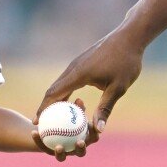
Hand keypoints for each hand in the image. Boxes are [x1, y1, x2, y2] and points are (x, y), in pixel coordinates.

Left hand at [30, 97, 89, 161]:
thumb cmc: (69, 115)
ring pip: (62, 157)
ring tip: (58, 146)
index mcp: (87, 139)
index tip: (93, 128)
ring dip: (60, 153)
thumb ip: (77, 107)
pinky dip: (40, 141)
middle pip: (80, 153)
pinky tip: (34, 132)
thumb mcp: (74, 111)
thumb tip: (79, 100)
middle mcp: (76, 150)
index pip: (94, 138)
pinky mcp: (51, 153)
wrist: (56, 124)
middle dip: (81, 149)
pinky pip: (45, 148)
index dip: (95, 136)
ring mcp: (64, 154)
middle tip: (79, 142)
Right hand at [37, 27, 145, 146]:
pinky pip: (68, 80)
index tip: (37, 122)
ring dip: (54, 100)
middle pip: (53, 89)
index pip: (54, 94)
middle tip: (41, 124)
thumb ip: (105, 108)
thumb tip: (99, 129)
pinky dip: (64, 92)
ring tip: (52, 117)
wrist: (129, 37)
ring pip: (60, 84)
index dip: (43, 109)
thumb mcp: (118, 88)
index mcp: (78, 74)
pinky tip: (69, 102)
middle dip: (45, 107)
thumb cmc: (125, 62)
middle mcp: (73, 68)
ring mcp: (77, 64)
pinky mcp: (82, 62)